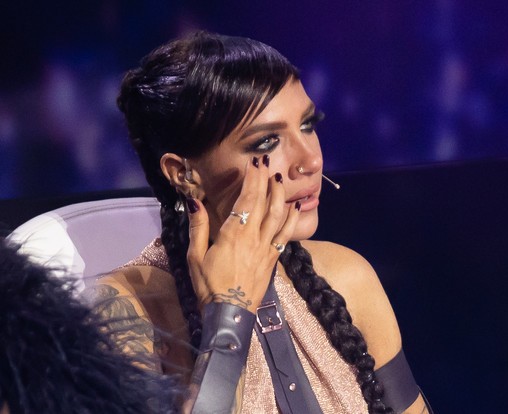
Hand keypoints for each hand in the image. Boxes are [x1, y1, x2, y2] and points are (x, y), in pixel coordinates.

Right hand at [185, 155, 300, 312]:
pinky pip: (285, 234)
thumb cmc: (209, 286)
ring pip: (278, 216)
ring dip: (280, 196)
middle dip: (265, 181)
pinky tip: (295, 207)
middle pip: (263, 203)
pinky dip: (291, 218)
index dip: (252, 180)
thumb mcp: (195, 257)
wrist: (230, 315)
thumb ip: (198, 228)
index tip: (254, 164)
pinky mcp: (273, 259)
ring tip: (280, 180)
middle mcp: (254, 238)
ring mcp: (266, 248)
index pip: (246, 200)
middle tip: (266, 163)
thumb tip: (194, 202)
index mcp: (233, 234)